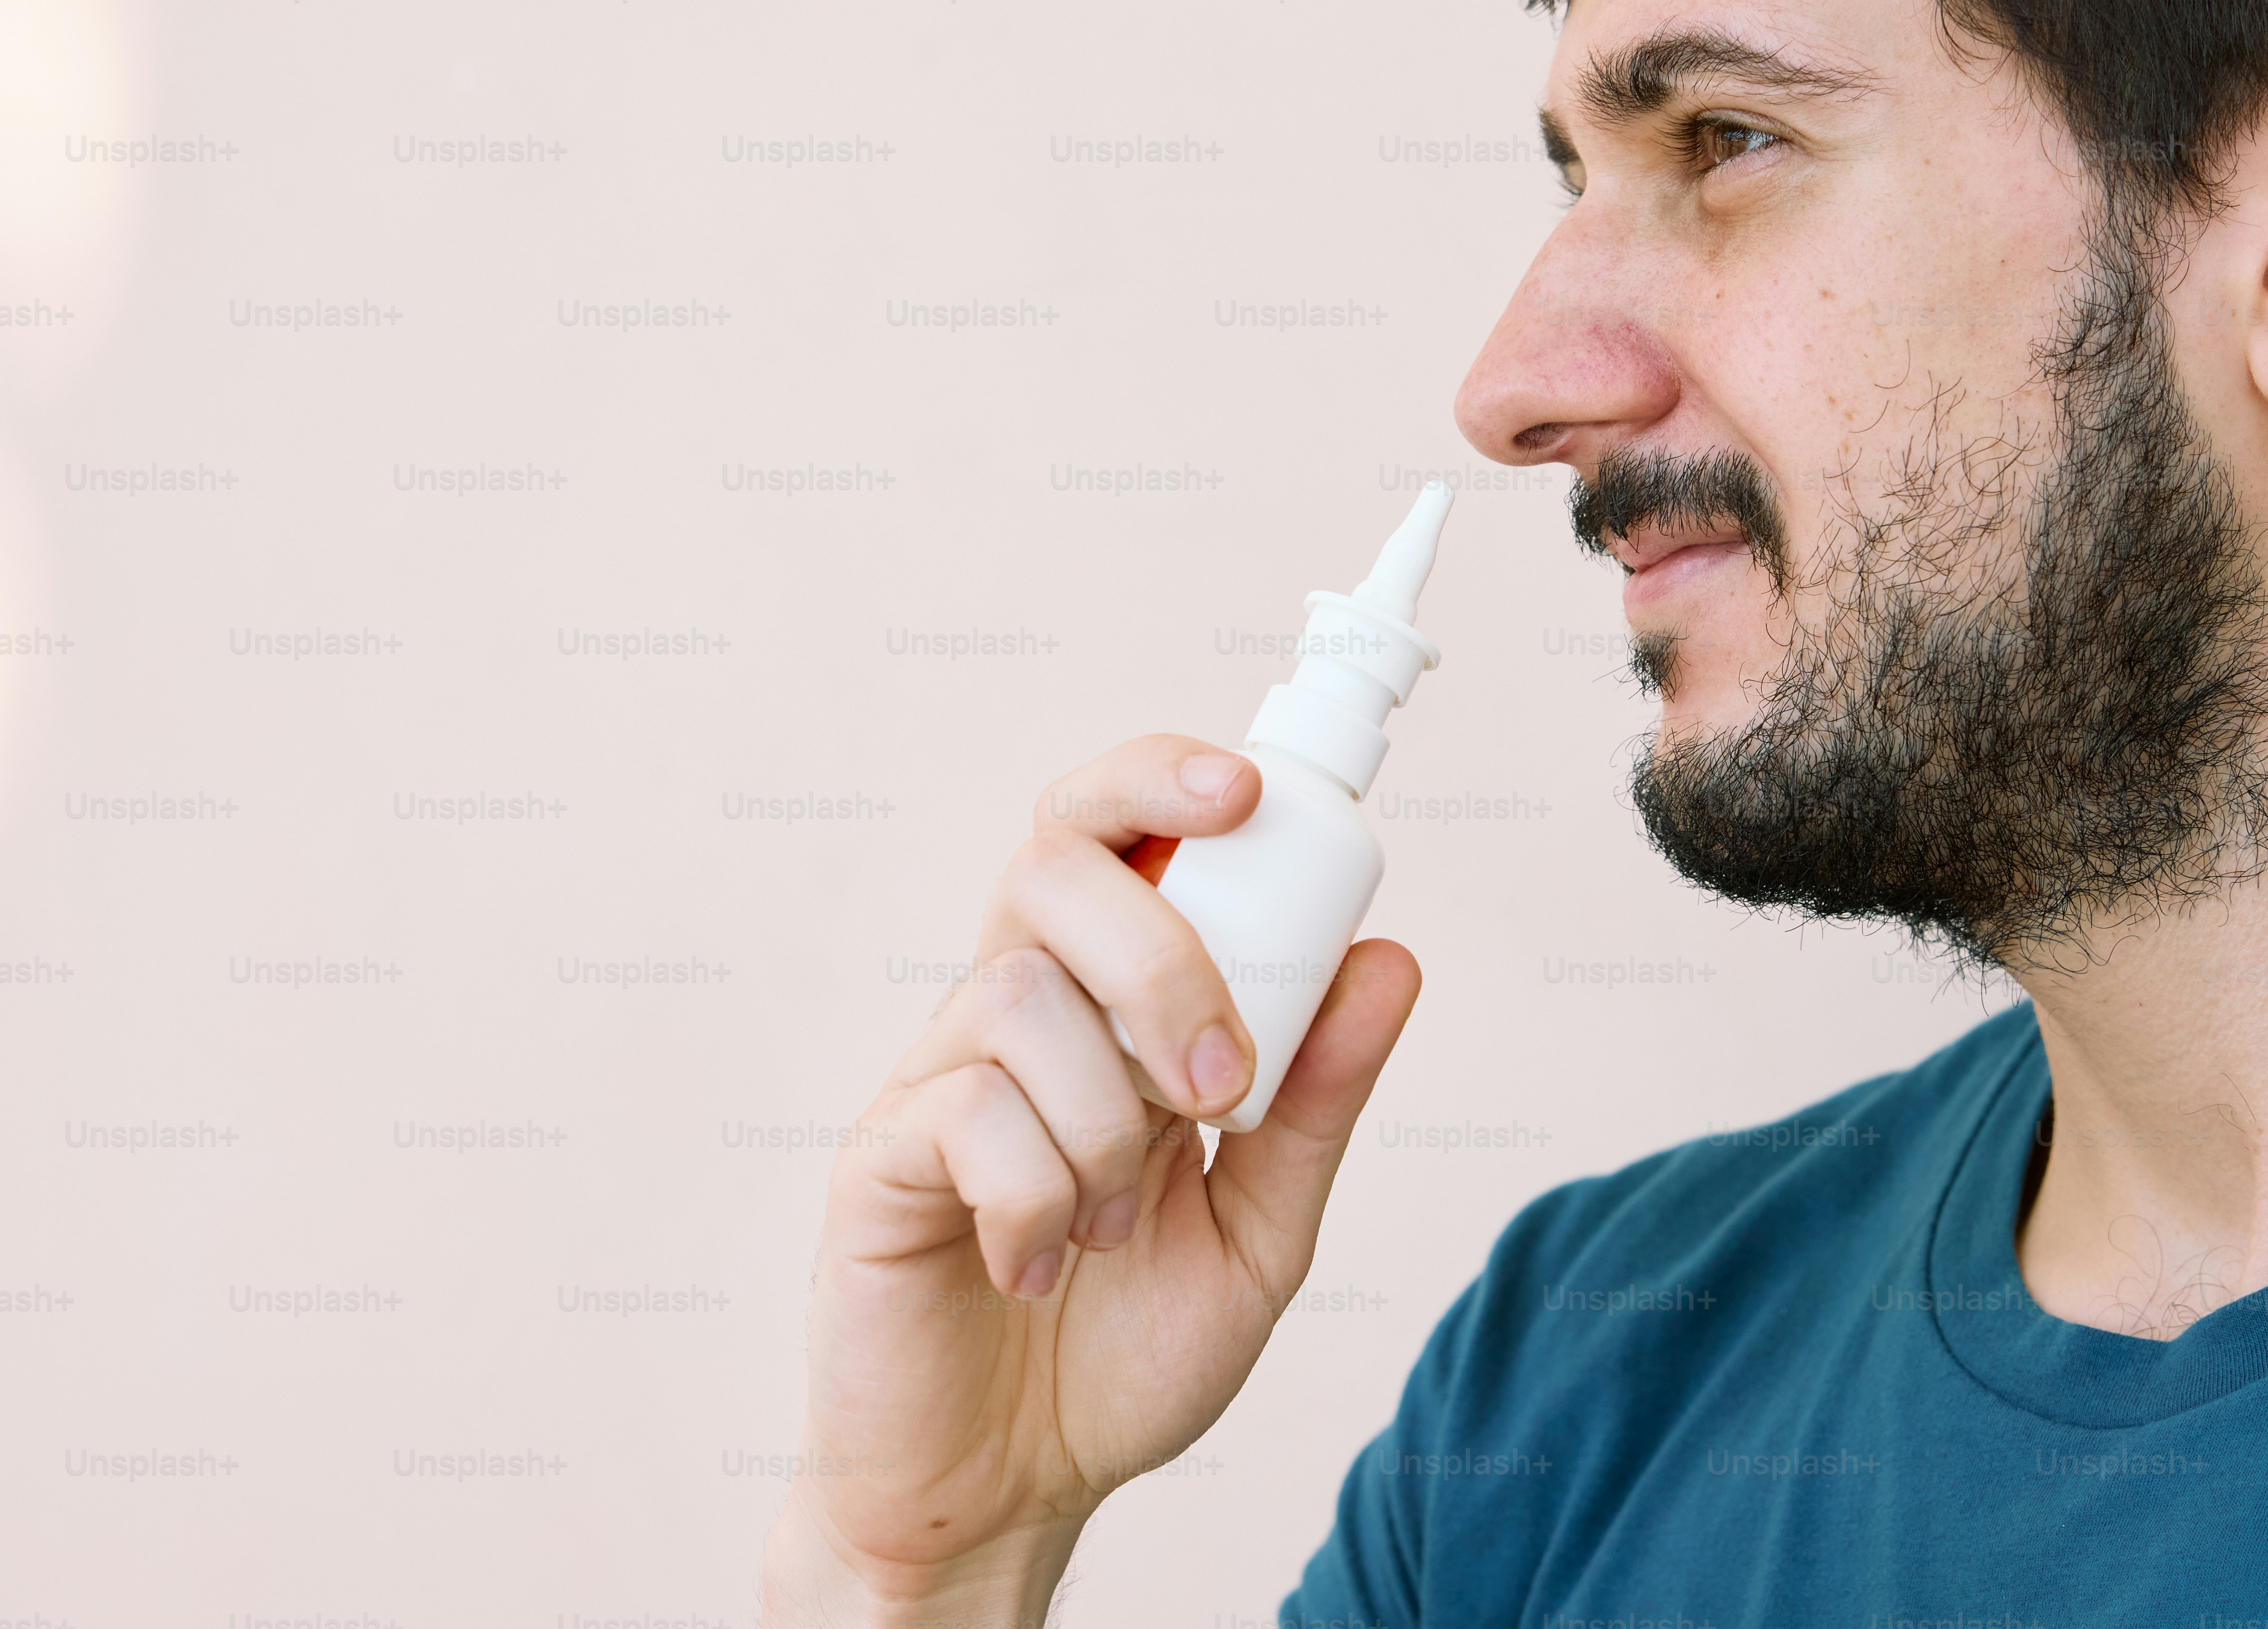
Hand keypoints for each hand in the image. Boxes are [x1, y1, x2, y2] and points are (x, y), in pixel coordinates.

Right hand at [766, 734, 1422, 1622]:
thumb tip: (1388, 962)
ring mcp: (933, 1081)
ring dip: (1105, 1123)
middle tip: (1217, 1089)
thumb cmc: (1124, 1355)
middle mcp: (1011, 1014)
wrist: (1012, 1490)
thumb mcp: (1262, 1229)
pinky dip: (1035, 1199)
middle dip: (1160, 958)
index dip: (1161, 778)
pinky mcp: (879, 1159)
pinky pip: (964, 1113)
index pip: (1110, 831)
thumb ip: (1318, 1100)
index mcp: (1102, 1006)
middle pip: (1054, 866)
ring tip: (1114, 1226)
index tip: (1244, 794)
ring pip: (1021, 999)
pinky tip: (1039, 1268)